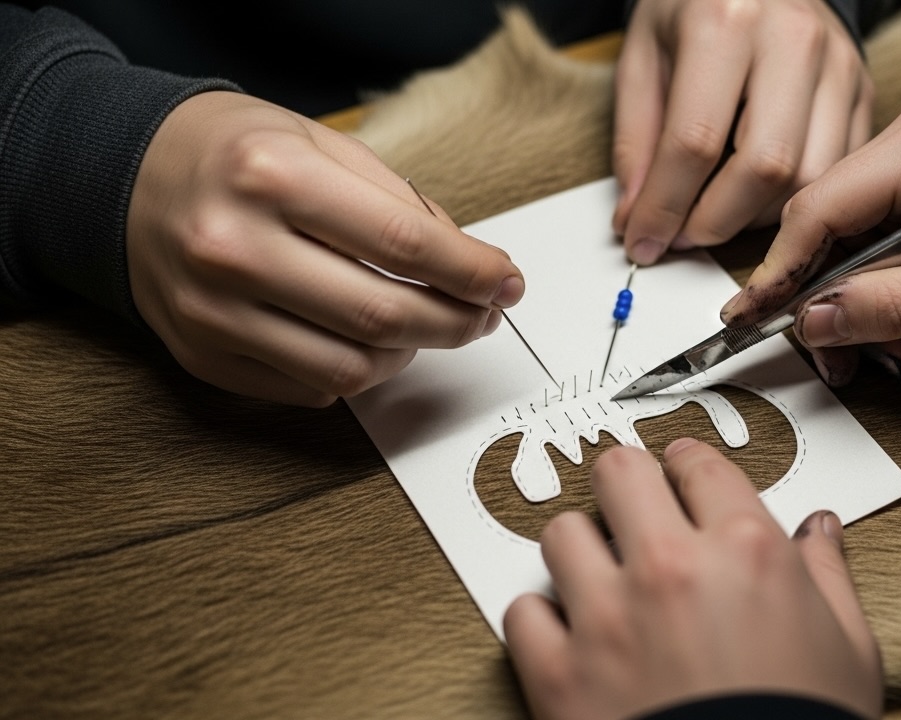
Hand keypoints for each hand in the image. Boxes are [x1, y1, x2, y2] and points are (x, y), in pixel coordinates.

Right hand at [126, 91, 523, 405]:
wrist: (125, 178)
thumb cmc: (236, 155)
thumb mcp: (321, 144)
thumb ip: (400, 203)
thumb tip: (471, 267)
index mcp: (272, 176)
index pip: (405, 244)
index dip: (473, 272)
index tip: (507, 283)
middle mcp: (234, 246)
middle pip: (384, 317)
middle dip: (456, 322)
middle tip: (482, 314)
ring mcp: (213, 310)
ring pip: (352, 369)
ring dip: (408, 355)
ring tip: (419, 325)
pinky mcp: (202, 355)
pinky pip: (309, 389)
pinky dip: (354, 371)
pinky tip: (359, 338)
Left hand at [504, 439, 882, 719]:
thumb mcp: (848, 650)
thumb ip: (828, 573)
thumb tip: (819, 527)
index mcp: (747, 552)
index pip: (699, 465)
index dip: (689, 465)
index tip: (682, 473)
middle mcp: (671, 569)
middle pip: (619, 471)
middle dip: (627, 482)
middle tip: (632, 504)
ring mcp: (608, 618)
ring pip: (562, 533)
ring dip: (581, 550)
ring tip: (602, 577)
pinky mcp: (559, 673)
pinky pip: (523, 613)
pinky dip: (543, 622)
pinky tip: (572, 638)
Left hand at [613, 0, 873, 264]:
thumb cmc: (692, 9)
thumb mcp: (641, 59)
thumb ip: (636, 142)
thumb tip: (637, 222)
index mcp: (725, 22)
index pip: (696, 141)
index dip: (665, 207)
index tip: (643, 241)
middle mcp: (792, 40)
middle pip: (765, 167)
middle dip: (717, 222)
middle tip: (683, 237)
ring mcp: (837, 65)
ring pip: (810, 178)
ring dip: (757, 217)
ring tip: (717, 213)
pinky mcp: (861, 88)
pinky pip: (836, 170)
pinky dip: (794, 200)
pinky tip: (756, 197)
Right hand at [720, 99, 900, 384]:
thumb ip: (898, 304)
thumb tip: (815, 322)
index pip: (817, 209)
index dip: (778, 273)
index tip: (749, 321)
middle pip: (826, 222)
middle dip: (820, 298)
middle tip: (833, 362)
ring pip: (848, 234)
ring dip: (853, 297)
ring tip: (880, 352)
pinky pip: (878, 233)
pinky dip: (878, 282)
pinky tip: (898, 321)